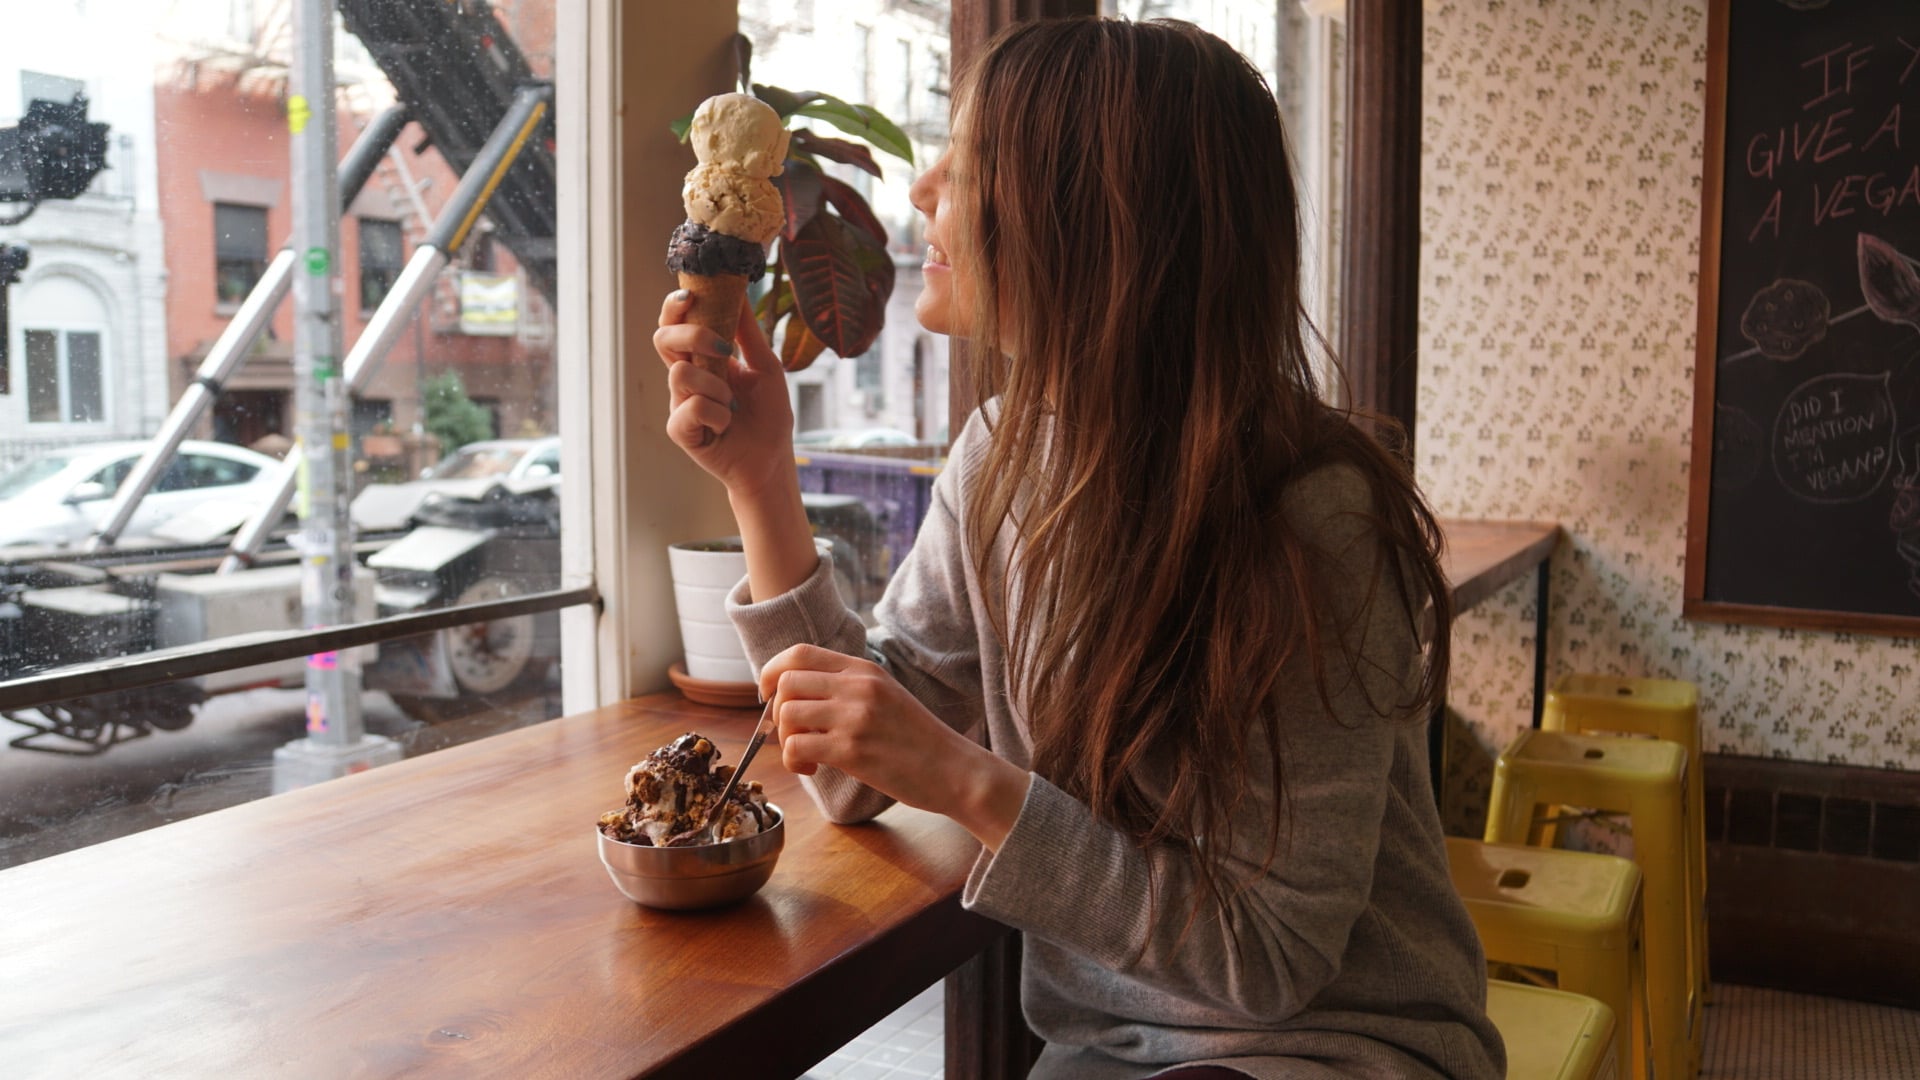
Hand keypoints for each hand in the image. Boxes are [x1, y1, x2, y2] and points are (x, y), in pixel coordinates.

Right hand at [653, 290, 794, 497]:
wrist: (772, 459)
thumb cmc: (769, 414)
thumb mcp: (766, 366)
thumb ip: (748, 332)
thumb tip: (738, 290)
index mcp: (702, 358)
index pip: (675, 323)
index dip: (675, 307)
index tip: (691, 295)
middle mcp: (685, 377)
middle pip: (663, 338)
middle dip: (693, 335)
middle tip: (726, 350)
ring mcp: (679, 402)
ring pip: (681, 373)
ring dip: (717, 387)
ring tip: (734, 405)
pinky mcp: (680, 429)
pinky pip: (691, 406)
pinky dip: (717, 413)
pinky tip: (726, 424)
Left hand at [760, 644, 1029, 849]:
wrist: (954, 770)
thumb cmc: (918, 740)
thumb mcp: (886, 695)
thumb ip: (848, 688)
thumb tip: (796, 694)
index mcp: (864, 669)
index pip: (798, 653)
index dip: (772, 671)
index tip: (769, 695)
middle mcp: (857, 686)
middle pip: (786, 682)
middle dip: (776, 711)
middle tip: (791, 734)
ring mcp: (854, 717)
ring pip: (786, 714)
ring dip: (785, 739)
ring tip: (807, 755)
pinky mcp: (851, 750)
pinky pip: (796, 746)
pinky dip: (794, 760)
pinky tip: (814, 768)